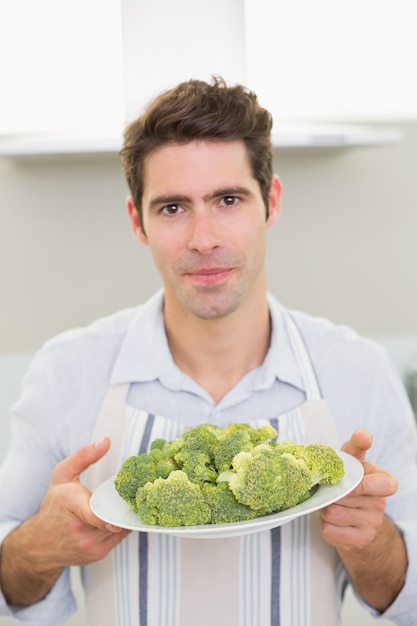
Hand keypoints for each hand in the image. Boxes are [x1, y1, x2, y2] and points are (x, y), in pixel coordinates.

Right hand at [0, 438, 129, 604]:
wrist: (38, 545)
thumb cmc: (53, 506)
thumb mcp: (62, 475)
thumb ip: (84, 456)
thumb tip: (106, 441)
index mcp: (70, 505)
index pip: (92, 514)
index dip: (108, 515)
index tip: (121, 511)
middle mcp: (80, 530)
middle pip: (112, 516)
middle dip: (124, 505)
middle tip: (136, 491)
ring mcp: (89, 545)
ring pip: (119, 527)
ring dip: (124, 515)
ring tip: (125, 502)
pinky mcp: (97, 555)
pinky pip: (119, 537)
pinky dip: (121, 526)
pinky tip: (118, 516)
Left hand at [319, 429, 397, 551]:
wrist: (355, 525)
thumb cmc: (349, 486)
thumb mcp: (351, 464)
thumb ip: (354, 448)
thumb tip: (363, 434)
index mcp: (382, 480)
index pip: (384, 482)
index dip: (369, 482)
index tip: (361, 472)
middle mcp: (381, 503)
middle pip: (344, 494)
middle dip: (331, 492)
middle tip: (332, 491)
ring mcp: (373, 524)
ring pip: (332, 512)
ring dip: (324, 509)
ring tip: (331, 506)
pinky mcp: (361, 541)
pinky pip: (329, 530)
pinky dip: (324, 525)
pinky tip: (332, 522)